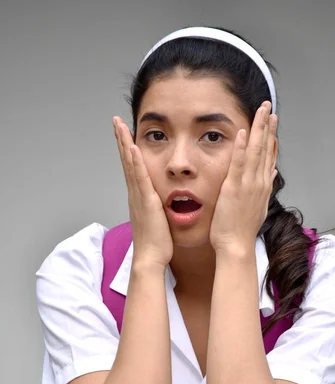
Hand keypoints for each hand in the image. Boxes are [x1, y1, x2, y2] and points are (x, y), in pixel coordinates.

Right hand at [113, 116, 172, 268]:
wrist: (151, 258)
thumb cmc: (157, 243)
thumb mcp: (159, 220)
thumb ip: (159, 208)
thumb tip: (163, 203)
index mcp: (139, 197)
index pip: (132, 168)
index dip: (128, 149)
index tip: (125, 133)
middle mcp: (135, 194)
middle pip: (126, 161)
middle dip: (121, 139)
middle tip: (116, 121)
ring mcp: (138, 196)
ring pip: (129, 165)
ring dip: (124, 143)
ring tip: (119, 125)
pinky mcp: (146, 202)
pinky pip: (140, 178)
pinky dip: (135, 162)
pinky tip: (133, 147)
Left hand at [209, 102, 277, 253]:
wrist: (236, 245)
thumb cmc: (242, 230)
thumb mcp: (257, 206)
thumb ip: (264, 187)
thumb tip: (270, 172)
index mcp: (263, 186)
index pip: (269, 156)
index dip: (271, 137)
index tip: (273, 122)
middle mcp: (260, 182)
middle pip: (266, 148)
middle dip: (267, 126)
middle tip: (268, 107)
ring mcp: (249, 184)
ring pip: (256, 151)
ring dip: (259, 129)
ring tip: (261, 111)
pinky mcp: (235, 188)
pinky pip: (239, 163)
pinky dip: (242, 146)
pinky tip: (244, 131)